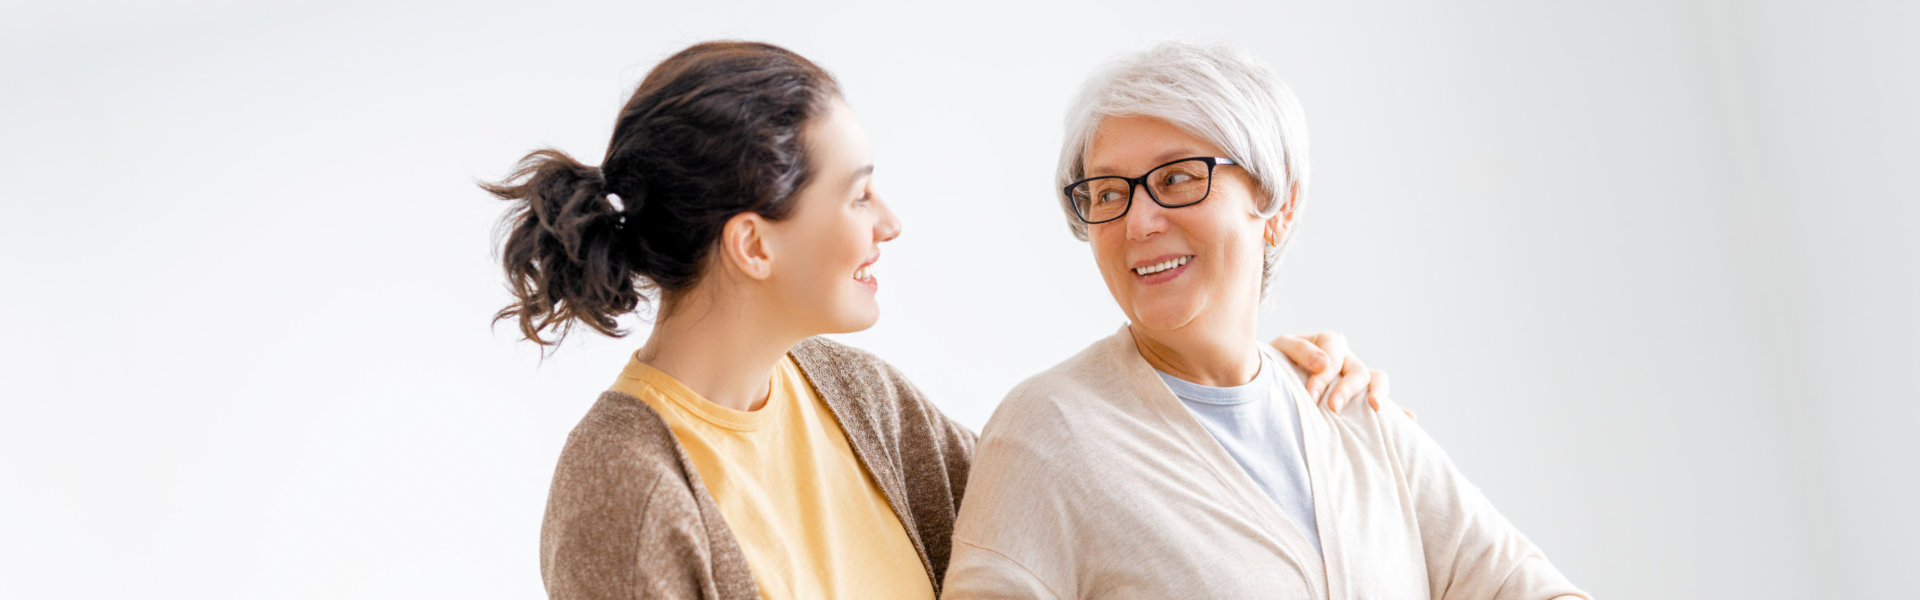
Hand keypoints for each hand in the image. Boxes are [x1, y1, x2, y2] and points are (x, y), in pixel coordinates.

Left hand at [1269, 331, 1409, 418]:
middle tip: (1333, 409)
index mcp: (1329, 343)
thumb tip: (1324, 362)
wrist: (1270, 381)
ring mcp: (1356, 380)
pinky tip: (1408, 420)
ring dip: (1379, 393)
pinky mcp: (1360, 400)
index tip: (1310, 396)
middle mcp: (1347, 360)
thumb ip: (1300, 350)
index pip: (1334, 352)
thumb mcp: (1280, 350)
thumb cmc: (1276, 363)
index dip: (1324, 374)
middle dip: (1346, 389)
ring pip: (1377, 379)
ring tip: (1375, 408)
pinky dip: (1399, 411)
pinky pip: (1385, 403)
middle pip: (1357, 370)